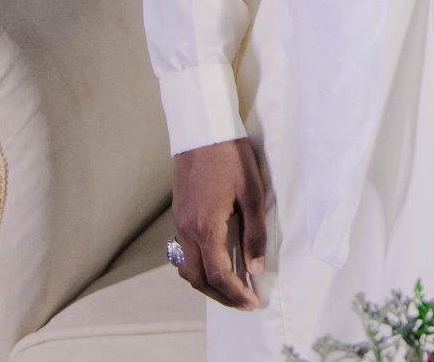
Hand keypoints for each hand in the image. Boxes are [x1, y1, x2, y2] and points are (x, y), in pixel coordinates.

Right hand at [170, 137, 267, 308]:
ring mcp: (179, 223)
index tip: (252, 302)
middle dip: (220, 296)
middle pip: (197, 279)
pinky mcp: (178, 215)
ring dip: (207, 283)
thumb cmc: (230, 157)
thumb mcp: (252, 193)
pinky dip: (198, 266)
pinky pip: (183, 252)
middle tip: (243, 301)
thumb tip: (255, 268)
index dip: (236, 293)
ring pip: (186, 268)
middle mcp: (187, 230)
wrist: (202, 129)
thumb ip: (254, 234)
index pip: (218, 275)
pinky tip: (216, 262)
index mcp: (206, 227)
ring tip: (231, 287)